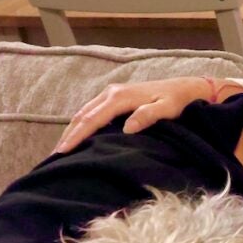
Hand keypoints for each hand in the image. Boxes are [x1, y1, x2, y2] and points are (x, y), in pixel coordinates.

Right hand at [54, 76, 242, 153]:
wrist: (188, 87)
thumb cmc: (179, 100)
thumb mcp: (167, 109)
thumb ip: (147, 116)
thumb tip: (127, 128)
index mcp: (121, 97)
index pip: (92, 118)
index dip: (77, 135)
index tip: (64, 151)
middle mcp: (112, 93)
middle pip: (83, 115)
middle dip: (68, 134)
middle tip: (55, 155)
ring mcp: (112, 93)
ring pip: (85, 112)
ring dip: (72, 129)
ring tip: (61, 148)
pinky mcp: (116, 97)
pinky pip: (92, 111)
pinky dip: (82, 123)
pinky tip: (77, 136)